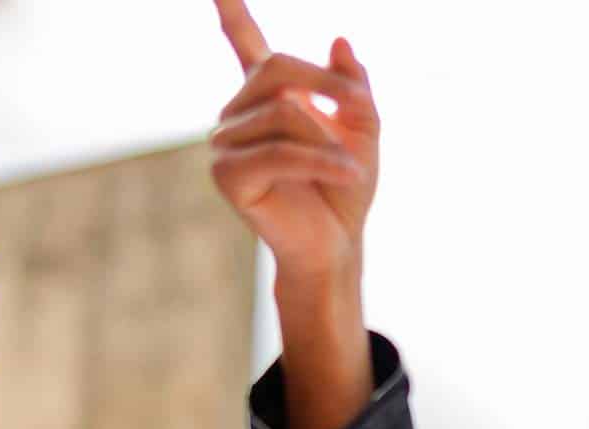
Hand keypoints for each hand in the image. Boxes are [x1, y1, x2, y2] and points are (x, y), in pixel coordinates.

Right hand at [209, 0, 377, 285]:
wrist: (337, 246)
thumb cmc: (345, 192)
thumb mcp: (363, 131)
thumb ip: (354, 88)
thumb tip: (340, 42)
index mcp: (267, 99)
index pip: (246, 46)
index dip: (234, 14)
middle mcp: (238, 117)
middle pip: (277, 69)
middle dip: (325, 84)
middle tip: (356, 107)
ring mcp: (225, 145)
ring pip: (283, 112)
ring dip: (328, 138)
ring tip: (352, 168)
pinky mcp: (227, 176)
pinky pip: (279, 151)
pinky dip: (321, 160)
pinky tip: (348, 173)